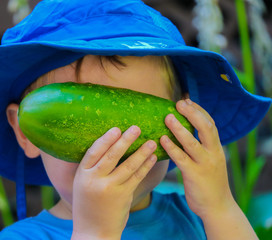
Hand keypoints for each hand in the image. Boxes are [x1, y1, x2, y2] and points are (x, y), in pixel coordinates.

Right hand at [71, 126, 156, 239]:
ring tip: (151, 142)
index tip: (116, 129)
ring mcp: (110, 189)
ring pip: (128, 165)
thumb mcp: (82, 185)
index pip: (94, 152)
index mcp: (82, 175)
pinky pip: (136, 177)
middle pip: (112, 156)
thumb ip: (91, 168)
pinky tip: (152, 158)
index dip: (106, 139)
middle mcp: (95, 180)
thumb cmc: (87, 205)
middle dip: (126, 140)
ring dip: (141, 152)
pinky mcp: (123, 196)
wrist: (93, 232)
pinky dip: (145, 166)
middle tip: (136, 128)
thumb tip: (106, 146)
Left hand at [160, 99, 233, 218]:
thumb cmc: (208, 181)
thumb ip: (200, 146)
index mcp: (216, 148)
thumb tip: (182, 131)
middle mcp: (213, 153)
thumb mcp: (209, 160)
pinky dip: (172, 148)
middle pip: (206, 127)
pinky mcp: (195, 175)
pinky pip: (182, 159)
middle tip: (179, 103)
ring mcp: (205, 164)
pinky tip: (161, 140)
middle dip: (192, 113)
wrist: (218, 206)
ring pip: (192, 142)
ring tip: (167, 117)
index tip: (187, 100)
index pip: (210, 123)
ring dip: (179, 128)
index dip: (198, 110)